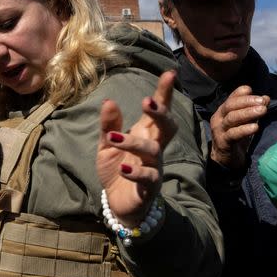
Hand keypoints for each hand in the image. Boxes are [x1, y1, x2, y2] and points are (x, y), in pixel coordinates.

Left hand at [97, 70, 177, 226]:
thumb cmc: (116, 168)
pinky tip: (124, 167)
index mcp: (145, 134)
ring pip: (152, 150)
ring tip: (114, 138)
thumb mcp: (107, 144)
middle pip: (167, 127)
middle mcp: (153, 148)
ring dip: (133, 142)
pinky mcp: (148, 187)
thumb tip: (109, 101)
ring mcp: (153, 167)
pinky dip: (135, 171)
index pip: (157, 110)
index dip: (164, 93)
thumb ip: (109, 125)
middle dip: (160, 113)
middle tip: (147, 102)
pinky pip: (147, 177)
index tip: (170, 73)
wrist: (117, 202)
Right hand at [209, 85, 268, 169]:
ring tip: (263, 110)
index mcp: (223, 111)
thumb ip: (253, 110)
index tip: (251, 90)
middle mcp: (218, 118)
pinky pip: (233, 134)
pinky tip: (256, 127)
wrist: (225, 159)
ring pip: (232, 118)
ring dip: (247, 113)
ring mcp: (219, 130)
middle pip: (230, 106)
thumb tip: (266, 98)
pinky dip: (244, 129)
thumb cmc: (236, 137)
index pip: (231, 99)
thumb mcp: (245, 121)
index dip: (240, 94)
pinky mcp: (223, 142)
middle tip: (262, 101)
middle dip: (247, 102)